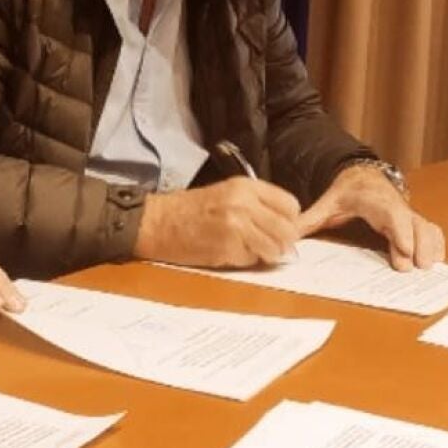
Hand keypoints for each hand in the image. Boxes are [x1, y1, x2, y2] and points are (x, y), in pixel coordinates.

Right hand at [136, 178, 301, 268]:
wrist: (157, 222)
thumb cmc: (190, 209)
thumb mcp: (227, 194)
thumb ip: (257, 205)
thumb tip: (288, 227)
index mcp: (246, 186)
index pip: (291, 205)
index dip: (290, 220)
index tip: (280, 228)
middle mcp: (244, 204)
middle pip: (288, 230)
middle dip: (282, 243)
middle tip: (269, 246)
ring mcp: (236, 226)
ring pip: (274, 248)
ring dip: (265, 254)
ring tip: (248, 250)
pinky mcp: (227, 248)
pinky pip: (251, 260)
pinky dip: (244, 261)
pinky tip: (229, 253)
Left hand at [297, 165, 445, 270]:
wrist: (363, 176)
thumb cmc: (347, 192)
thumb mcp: (327, 203)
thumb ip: (310, 220)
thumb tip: (290, 236)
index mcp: (374, 200)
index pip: (391, 215)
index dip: (400, 232)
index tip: (405, 252)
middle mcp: (396, 206)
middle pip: (414, 224)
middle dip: (419, 245)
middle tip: (419, 269)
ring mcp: (408, 213)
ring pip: (426, 227)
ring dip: (431, 246)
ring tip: (431, 269)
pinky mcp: (414, 221)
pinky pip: (432, 231)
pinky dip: (437, 244)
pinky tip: (438, 261)